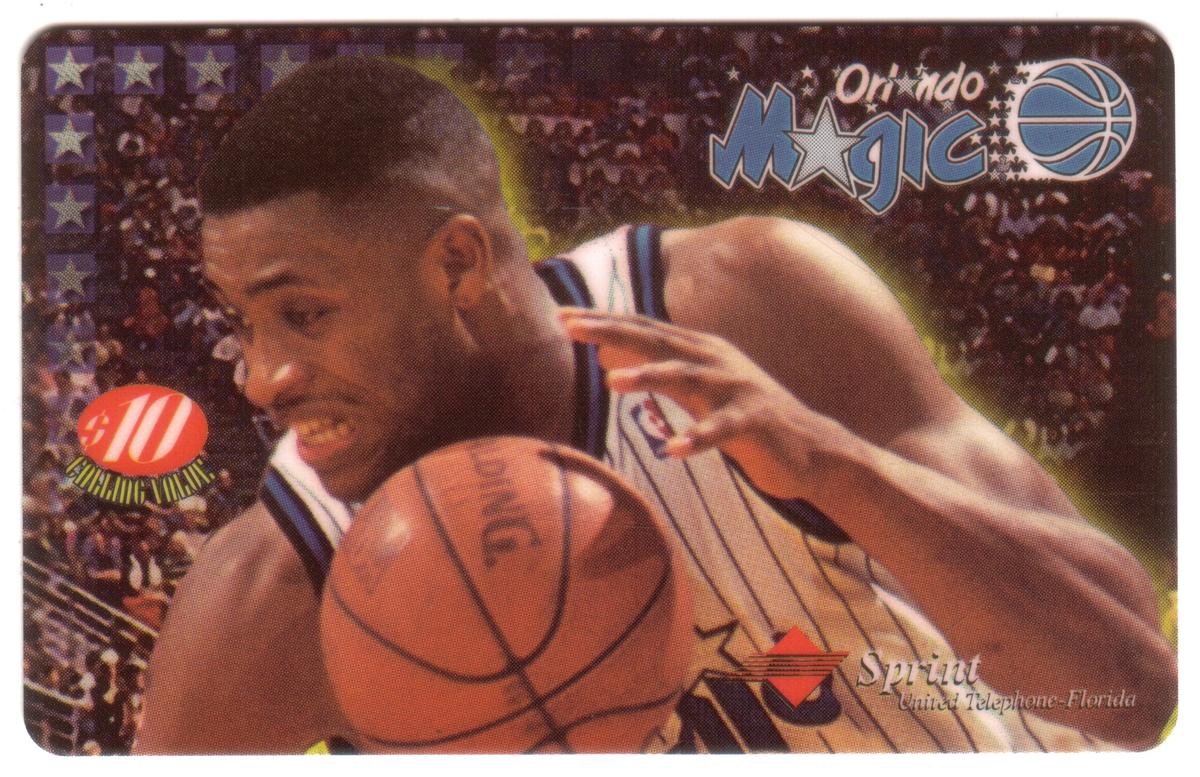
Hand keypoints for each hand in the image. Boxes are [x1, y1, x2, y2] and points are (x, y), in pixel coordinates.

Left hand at [559, 307, 855, 499]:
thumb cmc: (743, 419)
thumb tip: (607, 360)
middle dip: (612, 331)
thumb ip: (658, 372)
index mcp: (699, 350)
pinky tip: (672, 449)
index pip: (643, 329)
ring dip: (649, 377)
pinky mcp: (754, 422)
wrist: (812, 449)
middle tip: (571, 327)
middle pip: (656, 341)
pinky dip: (697, 437)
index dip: (603, 321)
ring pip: (687, 378)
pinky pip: (722, 429)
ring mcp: (736, 389)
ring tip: (612, 382)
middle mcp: (715, 360)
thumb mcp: (696, 390)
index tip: (561, 316)